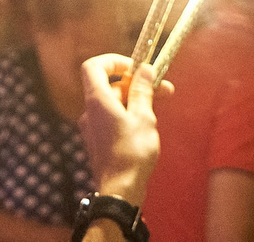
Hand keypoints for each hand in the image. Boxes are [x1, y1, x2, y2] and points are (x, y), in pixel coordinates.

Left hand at [79, 55, 161, 205]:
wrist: (120, 191)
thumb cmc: (131, 154)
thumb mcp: (143, 117)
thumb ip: (143, 91)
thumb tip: (145, 70)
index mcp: (98, 101)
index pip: (94, 66)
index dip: (114, 61)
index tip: (135, 67)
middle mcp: (90, 112)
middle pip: (110, 86)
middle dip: (136, 83)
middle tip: (163, 88)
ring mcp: (93, 128)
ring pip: (114, 103)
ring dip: (136, 100)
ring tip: (160, 107)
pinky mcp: (99, 141)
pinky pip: (112, 118)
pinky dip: (128, 115)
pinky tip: (147, 125)